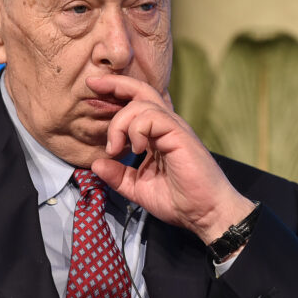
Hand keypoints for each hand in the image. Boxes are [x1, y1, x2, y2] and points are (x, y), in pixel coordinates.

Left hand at [88, 75, 254, 244]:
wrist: (205, 213)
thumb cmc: (180, 201)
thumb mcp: (138, 188)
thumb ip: (118, 176)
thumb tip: (96, 164)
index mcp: (157, 135)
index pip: (136, 104)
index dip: (115, 93)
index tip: (93, 90)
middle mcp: (166, 127)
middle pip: (141, 91)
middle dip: (115, 84)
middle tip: (92, 84)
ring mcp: (174, 128)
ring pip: (141, 104)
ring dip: (120, 123)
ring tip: (115, 148)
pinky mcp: (179, 135)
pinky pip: (152, 117)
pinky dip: (136, 130)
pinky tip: (137, 149)